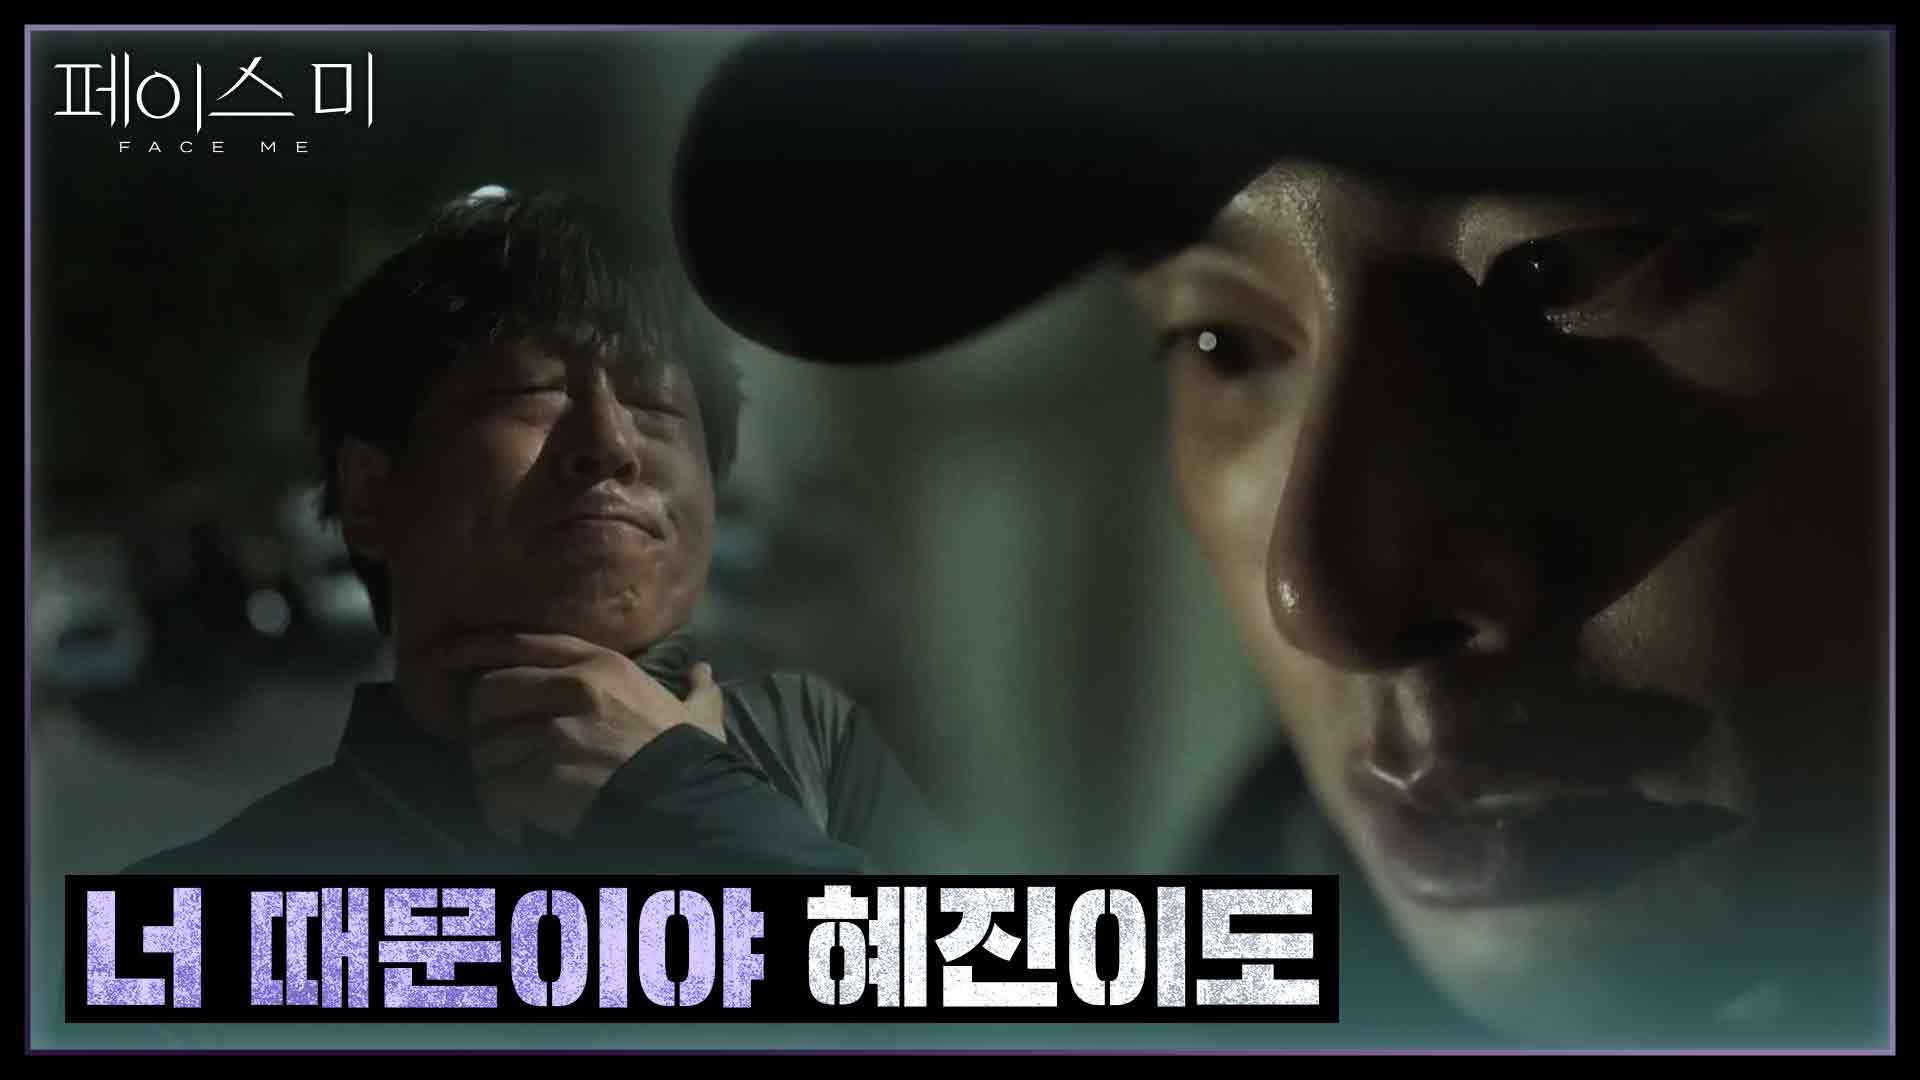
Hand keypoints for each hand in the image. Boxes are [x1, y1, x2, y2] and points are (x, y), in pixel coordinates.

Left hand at [416, 631, 726, 842]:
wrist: (693, 803)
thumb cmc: (692, 756)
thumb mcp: (698, 714)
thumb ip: (694, 690)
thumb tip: (702, 671)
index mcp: (601, 665)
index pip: (521, 643)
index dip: (476, 647)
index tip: (443, 655)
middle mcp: (573, 689)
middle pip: (490, 692)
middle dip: (483, 722)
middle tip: (495, 744)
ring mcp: (555, 734)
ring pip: (488, 746)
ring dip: (492, 772)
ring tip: (507, 789)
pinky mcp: (544, 778)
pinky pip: (496, 789)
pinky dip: (500, 810)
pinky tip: (513, 821)